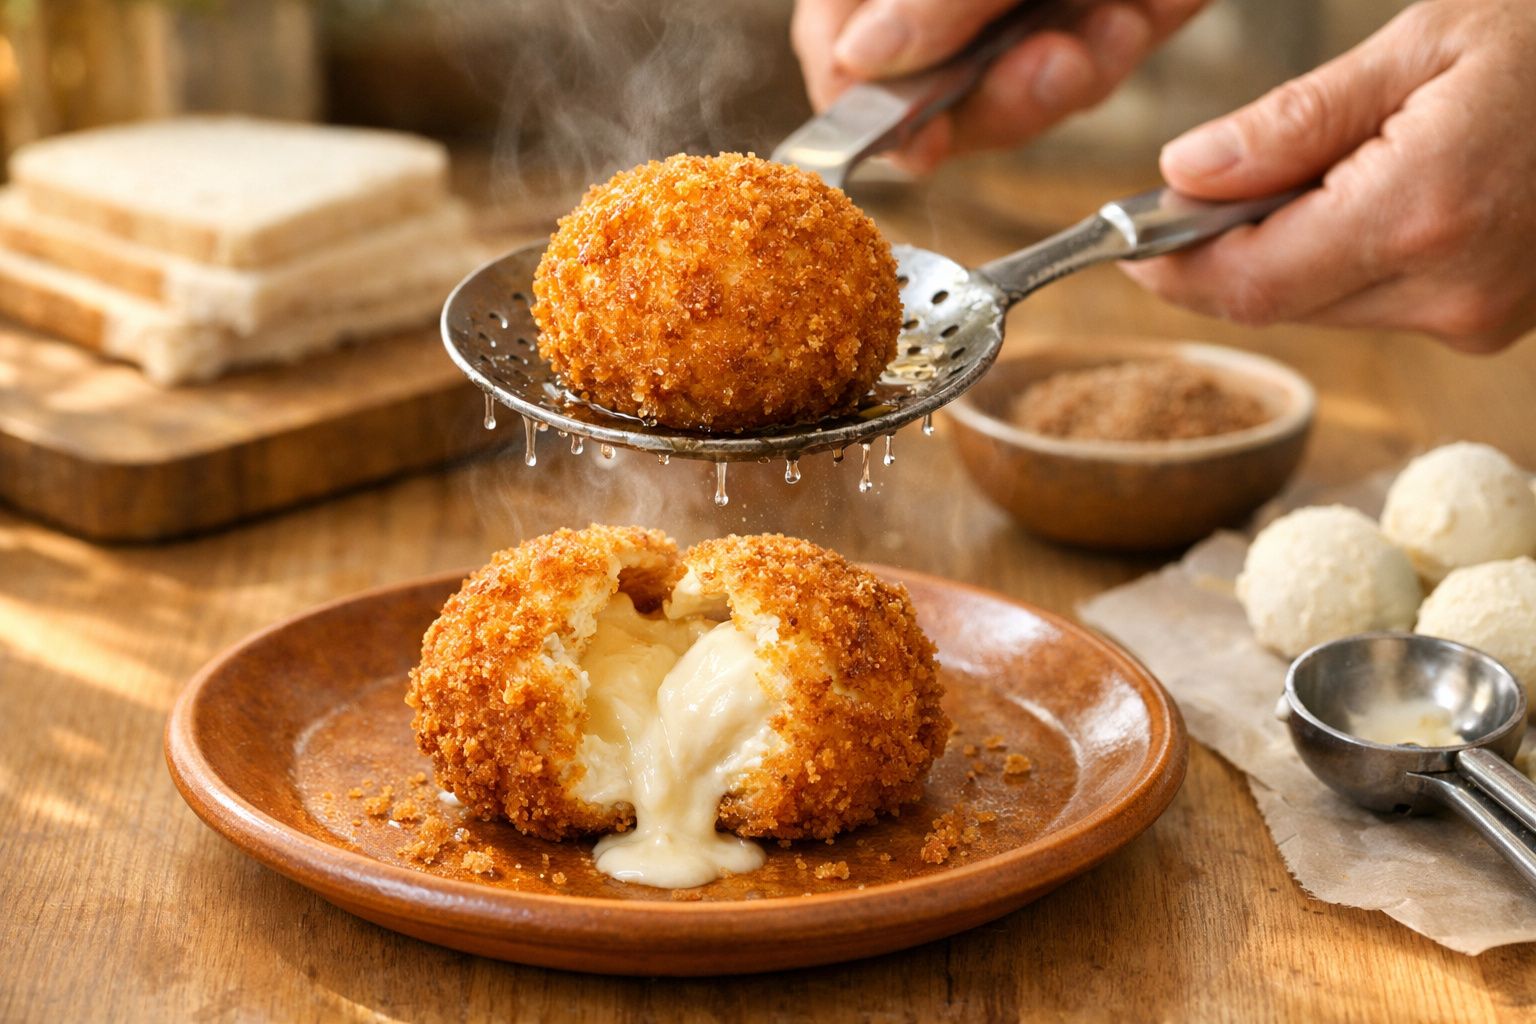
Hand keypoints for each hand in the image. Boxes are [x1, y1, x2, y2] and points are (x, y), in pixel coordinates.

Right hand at [791, 0, 1208, 172]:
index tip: (919, 145)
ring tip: (1115, 25)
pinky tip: (1148, 4)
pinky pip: (1101, 39)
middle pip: (934, 80)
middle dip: (1002, 92)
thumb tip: (858, 61)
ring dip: (1075, 69)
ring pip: (1024, 74)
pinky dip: (1126, 30)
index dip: (866, 103)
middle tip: (1054, 71)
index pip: (839, 42)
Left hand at [1122, 0, 1535, 351]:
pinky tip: (1361, 194)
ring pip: (1325, 306)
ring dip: (1284, 253)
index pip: (1250, 282)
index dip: (1174, 270)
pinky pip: (1379, 299)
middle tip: (1192, 193)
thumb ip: (1293, 124)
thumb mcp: (1419, 45)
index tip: (1127, 244)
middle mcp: (1451, 291)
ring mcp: (1480, 316)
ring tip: (1302, 172)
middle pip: (1280, 302)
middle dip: (1221, 254)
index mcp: (1421, 215)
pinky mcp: (1494, 318)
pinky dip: (1342, 256)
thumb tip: (1184, 175)